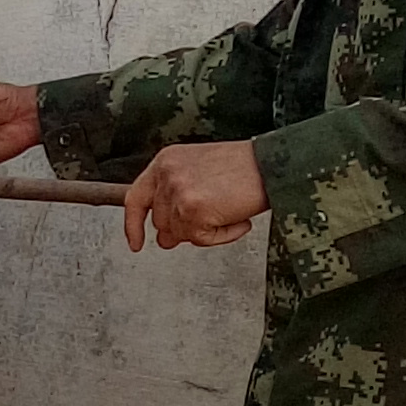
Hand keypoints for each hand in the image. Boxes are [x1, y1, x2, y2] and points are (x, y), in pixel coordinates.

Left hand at [122, 141, 267, 250]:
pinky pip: (200, 240)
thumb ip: (176, 194)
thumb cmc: (245, 166)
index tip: (136, 244)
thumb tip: (166, 235)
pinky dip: (222, 237)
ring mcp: (178, 194)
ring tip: (229, 211)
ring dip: (206, 231)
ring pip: (179, 234)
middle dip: (183, 228)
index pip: (135, 198)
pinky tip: (238, 219)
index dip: (133, 224)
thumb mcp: (198, 168)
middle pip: (161, 223)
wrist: (271, 164)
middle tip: (212, 217)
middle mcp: (167, 176)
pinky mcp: (193, 212)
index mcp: (165, 162)